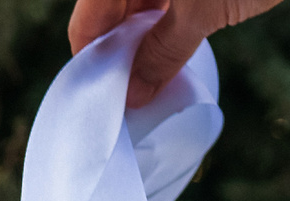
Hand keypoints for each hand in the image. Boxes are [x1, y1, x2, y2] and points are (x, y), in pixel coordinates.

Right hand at [67, 0, 286, 106]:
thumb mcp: (202, 11)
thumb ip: (162, 52)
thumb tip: (134, 95)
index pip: (86, 22)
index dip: (91, 63)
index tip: (105, 101)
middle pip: (110, 12)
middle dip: (120, 52)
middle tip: (135, 94)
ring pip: (139, 4)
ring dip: (145, 38)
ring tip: (158, 75)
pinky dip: (167, 18)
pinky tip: (178, 43)